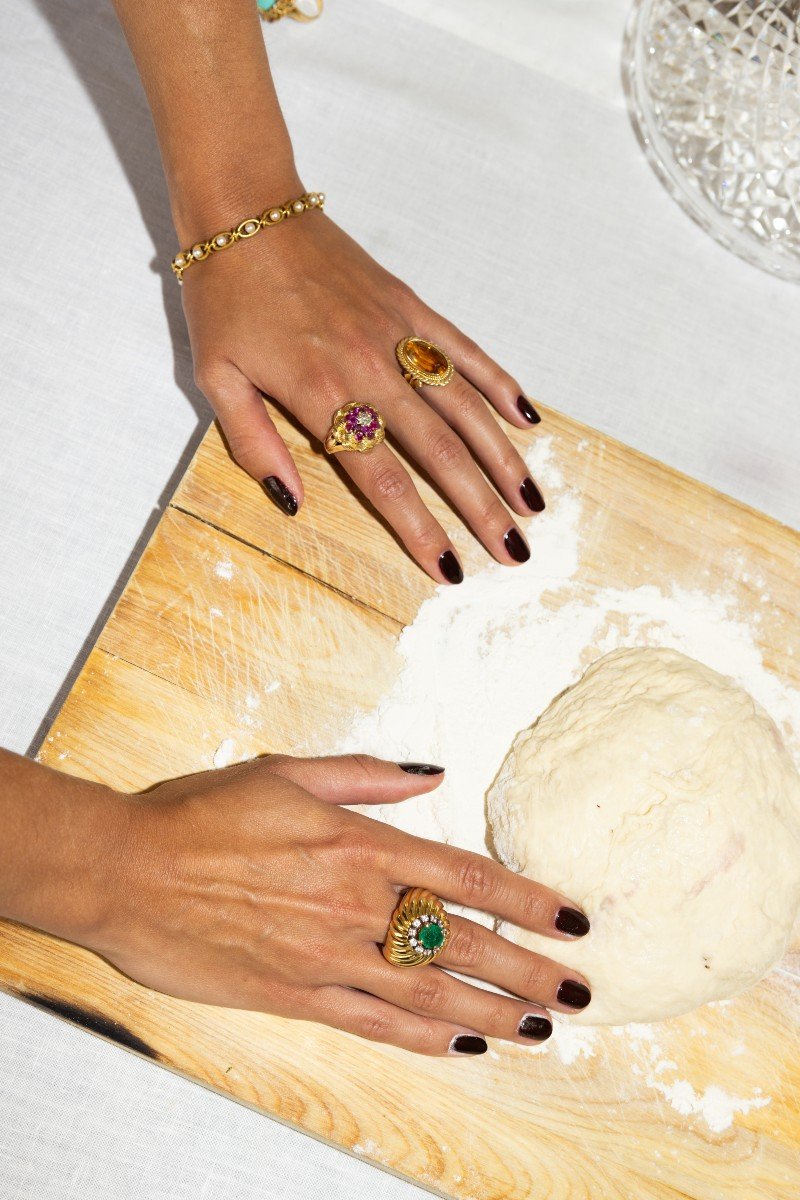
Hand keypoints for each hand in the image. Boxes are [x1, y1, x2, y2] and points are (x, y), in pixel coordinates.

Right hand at [89, 754, 590, 1055]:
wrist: (127, 870)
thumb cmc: (201, 812)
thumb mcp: (285, 771)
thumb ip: (366, 777)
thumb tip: (431, 772)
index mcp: (355, 843)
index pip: (464, 875)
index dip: (526, 899)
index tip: (573, 918)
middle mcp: (352, 903)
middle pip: (461, 942)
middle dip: (530, 970)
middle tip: (581, 992)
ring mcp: (325, 955)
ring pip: (428, 991)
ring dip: (494, 1013)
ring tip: (544, 1030)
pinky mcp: (294, 994)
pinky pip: (373, 1022)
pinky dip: (424, 1037)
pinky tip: (463, 1046)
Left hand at [184, 209, 545, 583]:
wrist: (246, 209)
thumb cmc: (225, 299)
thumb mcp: (215, 379)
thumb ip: (253, 444)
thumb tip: (291, 503)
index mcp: (322, 393)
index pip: (383, 477)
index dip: (421, 528)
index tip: (450, 569)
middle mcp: (371, 368)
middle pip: (440, 451)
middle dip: (481, 508)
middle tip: (515, 552)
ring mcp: (398, 334)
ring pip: (464, 406)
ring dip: (503, 459)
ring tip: (533, 502)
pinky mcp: (411, 305)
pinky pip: (464, 351)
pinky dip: (499, 385)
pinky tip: (529, 420)